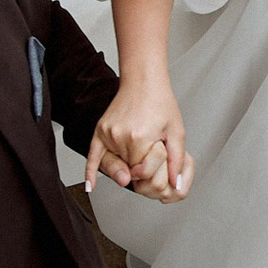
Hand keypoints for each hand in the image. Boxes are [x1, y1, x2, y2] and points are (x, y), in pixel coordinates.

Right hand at [89, 81, 192, 202]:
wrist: (144, 81)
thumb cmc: (161, 103)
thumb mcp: (176, 132)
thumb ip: (176, 161)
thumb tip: (175, 185)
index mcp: (139, 137)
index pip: (143, 172)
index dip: (153, 168)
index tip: (157, 154)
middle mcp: (120, 136)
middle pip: (129, 170)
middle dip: (140, 166)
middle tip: (149, 146)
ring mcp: (107, 133)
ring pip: (116, 164)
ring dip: (126, 162)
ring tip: (137, 142)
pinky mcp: (100, 130)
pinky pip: (92, 156)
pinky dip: (91, 172)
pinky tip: (91, 186)